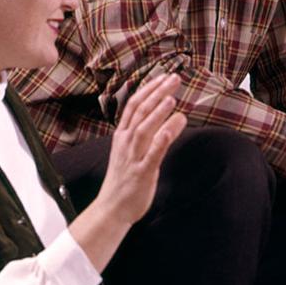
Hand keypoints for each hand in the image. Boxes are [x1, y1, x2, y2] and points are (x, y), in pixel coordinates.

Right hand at [95, 74, 185, 224]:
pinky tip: (170, 129)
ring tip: (171, 98)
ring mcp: (133, 157)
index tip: (164, 77)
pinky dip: (160, 140)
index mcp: (123, 135)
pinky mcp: (142, 172)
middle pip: (141, 111)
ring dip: (158, 112)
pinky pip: (152, 154)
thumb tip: (172, 117)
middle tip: (174, 79)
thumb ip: (150, 133)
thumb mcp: (132, 151)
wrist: (111, 208)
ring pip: (144, 129)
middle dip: (158, 93)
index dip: (150, 89)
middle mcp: (126, 142)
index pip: (135, 105)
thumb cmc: (125, 179)